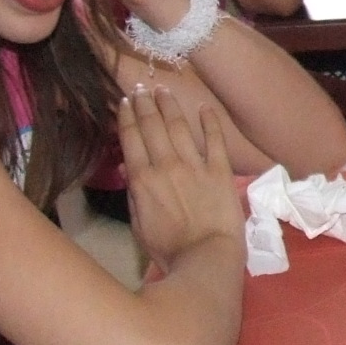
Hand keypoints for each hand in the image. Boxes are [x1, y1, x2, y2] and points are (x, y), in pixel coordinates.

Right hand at [116, 82, 240, 269]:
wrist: (206, 257)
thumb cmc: (169, 249)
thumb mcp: (138, 225)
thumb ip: (134, 194)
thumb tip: (127, 166)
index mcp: (143, 179)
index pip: (131, 139)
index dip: (127, 116)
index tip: (125, 101)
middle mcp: (166, 165)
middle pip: (153, 126)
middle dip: (145, 104)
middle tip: (141, 87)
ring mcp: (195, 165)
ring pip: (179, 126)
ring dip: (170, 106)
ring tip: (163, 90)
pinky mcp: (220, 170)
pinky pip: (214, 140)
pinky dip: (209, 122)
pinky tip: (204, 108)